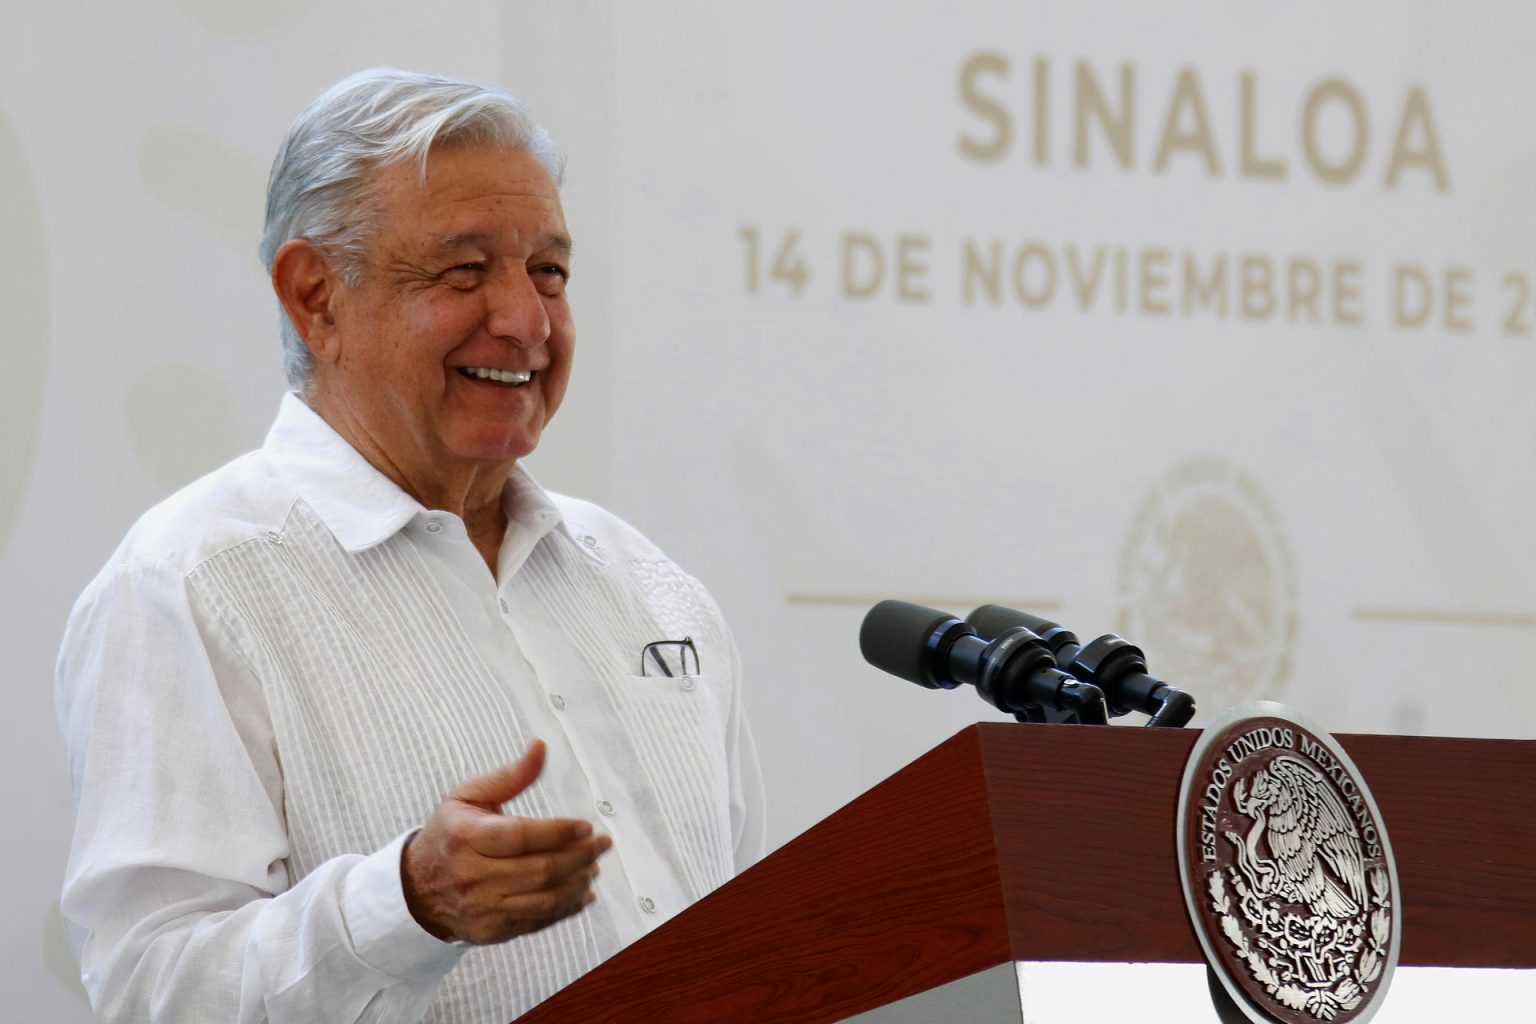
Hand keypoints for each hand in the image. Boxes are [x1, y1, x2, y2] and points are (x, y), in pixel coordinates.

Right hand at [401, 739, 611, 944]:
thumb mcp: (470, 796)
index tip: (586, 826)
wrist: (417, 888)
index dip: (558, 832)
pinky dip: (567, 908)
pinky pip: (538, 921)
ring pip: (543, 899)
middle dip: (579, 856)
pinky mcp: (492, 931)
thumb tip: (540, 747)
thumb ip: (510, 775)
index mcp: (465, 836)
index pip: (519, 836)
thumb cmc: (451, 833)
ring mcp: (482, 907)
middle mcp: (471, 875)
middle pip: (538, 869)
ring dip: (578, 883)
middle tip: (602, 844)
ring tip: (594, 866)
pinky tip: (583, 892)